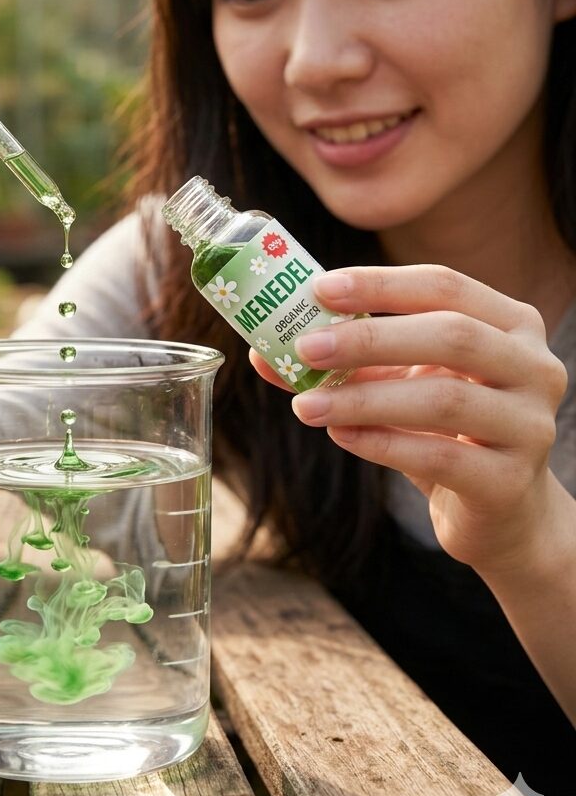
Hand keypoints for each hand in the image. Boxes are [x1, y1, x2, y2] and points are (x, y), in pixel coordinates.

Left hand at [251, 264, 571, 577]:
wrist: (499, 510)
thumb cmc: (443, 429)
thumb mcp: (396, 384)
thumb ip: (342, 364)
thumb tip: (263, 353)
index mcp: (508, 324)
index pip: (444, 286)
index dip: (380, 284)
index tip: (320, 289)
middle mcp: (532, 366)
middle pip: (450, 335)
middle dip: (370, 338)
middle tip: (305, 347)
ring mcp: (528, 425)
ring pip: (443, 399)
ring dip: (363, 399)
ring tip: (306, 405)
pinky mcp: (509, 482)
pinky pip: (440, 456)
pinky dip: (382, 443)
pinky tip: (340, 436)